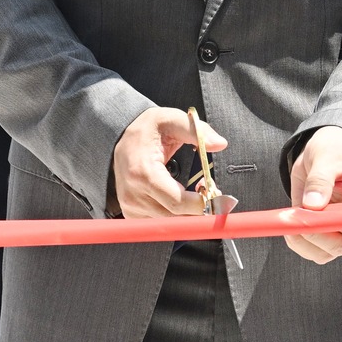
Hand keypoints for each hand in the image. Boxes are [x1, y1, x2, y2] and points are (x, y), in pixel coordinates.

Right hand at [112, 107, 227, 219]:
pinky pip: (159, 223)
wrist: (122, 138)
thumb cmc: (148, 129)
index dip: (201, 203)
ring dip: (188, 211)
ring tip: (195, 190)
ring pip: (170, 222)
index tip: (215, 191)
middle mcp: (133, 194)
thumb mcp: (171, 119)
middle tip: (209, 188)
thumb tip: (220, 143)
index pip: (176, 203)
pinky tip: (180, 197)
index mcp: (143, 173)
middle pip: (175, 216)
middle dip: (199, 207)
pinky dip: (175, 214)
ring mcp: (130, 206)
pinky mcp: (131, 213)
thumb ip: (196, 130)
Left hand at [285, 125, 341, 264]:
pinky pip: (312, 250)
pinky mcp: (326, 234)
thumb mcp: (327, 158)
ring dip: (303, 241)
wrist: (325, 154)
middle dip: (315, 234)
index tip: (314, 213)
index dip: (337, 224)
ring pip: (325, 253)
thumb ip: (320, 180)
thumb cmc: (334, 151)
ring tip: (291, 217)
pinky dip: (297, 242)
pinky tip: (291, 222)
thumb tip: (312, 205)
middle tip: (296, 215)